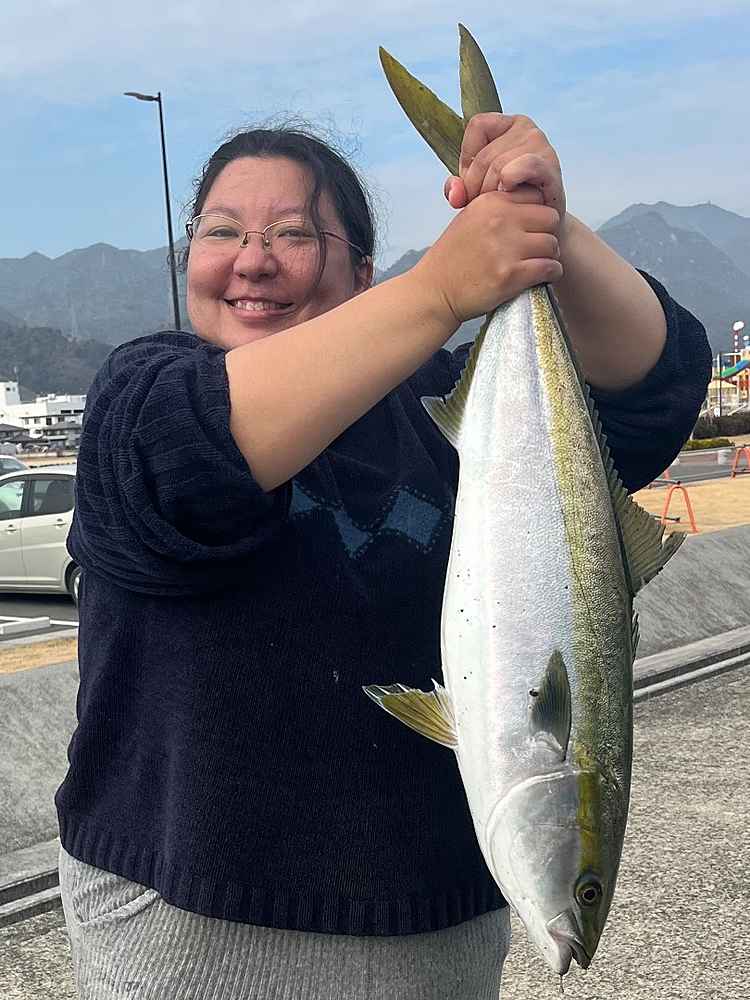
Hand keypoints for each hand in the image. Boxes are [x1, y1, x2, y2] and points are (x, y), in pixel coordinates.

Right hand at [414, 191, 561, 325]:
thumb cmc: (453, 257)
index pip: (535, 196)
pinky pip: (550, 267)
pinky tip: (542, 276)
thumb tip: (531, 199)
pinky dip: (551, 273)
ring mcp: (506, 248)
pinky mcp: (511, 275)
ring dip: (549, 256)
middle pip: (550, 219)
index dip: (536, 213)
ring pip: (552, 244)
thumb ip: (497, 207)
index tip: (530, 229)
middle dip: (546, 233)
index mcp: (490, 202)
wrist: (435, 291)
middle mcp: (499, 221)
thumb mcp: (469, 218)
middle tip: (536, 249)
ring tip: (537, 264)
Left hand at [444, 113, 565, 222]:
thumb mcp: (478, 190)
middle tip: (481, 207)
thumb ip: (459, 188)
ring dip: (490, 193)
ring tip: (495, 207)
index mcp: (509, 125)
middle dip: (475, 186)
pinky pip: (525, 166)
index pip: (478, 125)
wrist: (539, 228)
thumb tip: (455, 195)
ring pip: (498, 166)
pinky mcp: (551, 169)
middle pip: (485, 155)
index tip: (473, 183)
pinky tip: (510, 197)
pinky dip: (511, 182)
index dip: (468, 157)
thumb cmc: (509, 203)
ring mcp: (542, 146)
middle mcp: (528, 129)